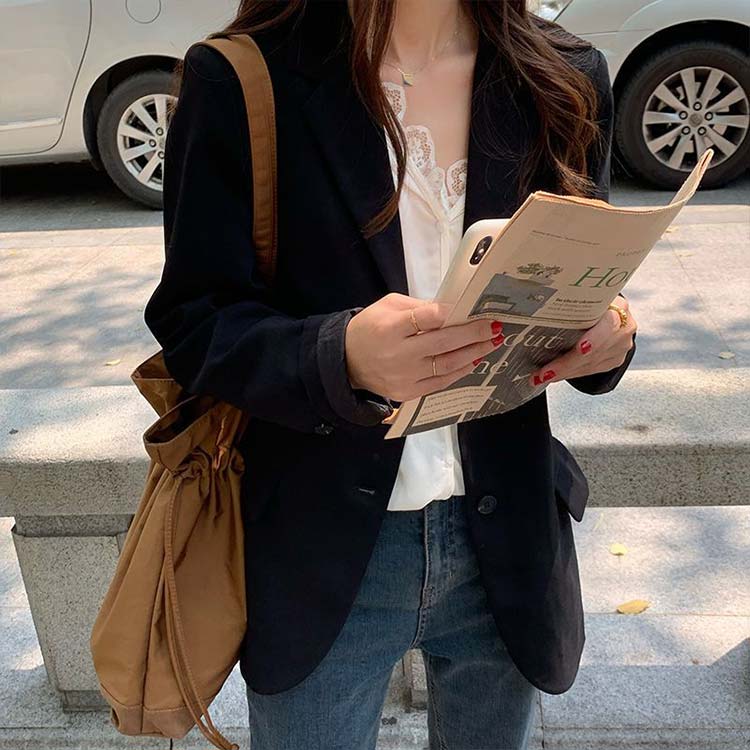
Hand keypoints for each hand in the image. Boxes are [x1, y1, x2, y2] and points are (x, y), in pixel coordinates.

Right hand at [345, 293, 504, 401]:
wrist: (346, 361)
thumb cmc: (370, 328)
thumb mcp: (388, 307)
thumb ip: (419, 307)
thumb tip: (452, 310)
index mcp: (390, 328)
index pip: (426, 318)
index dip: (449, 313)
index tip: (467, 308)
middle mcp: (398, 354)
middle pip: (443, 343)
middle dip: (473, 334)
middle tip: (493, 327)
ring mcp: (404, 377)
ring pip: (447, 365)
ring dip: (473, 354)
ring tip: (491, 343)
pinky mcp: (407, 392)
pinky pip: (440, 382)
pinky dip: (460, 372)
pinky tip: (474, 361)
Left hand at [528, 295, 636, 385]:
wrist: (609, 312)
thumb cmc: (592, 304)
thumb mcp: (585, 297)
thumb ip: (571, 302)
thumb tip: (536, 307)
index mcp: (617, 305)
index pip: (608, 323)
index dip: (595, 337)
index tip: (580, 348)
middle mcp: (623, 327)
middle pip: (595, 350)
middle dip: (567, 363)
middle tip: (545, 372)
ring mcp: (621, 346)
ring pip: (591, 364)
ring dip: (565, 372)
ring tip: (541, 375)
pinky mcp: (615, 359)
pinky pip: (591, 370)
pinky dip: (571, 373)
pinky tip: (554, 375)